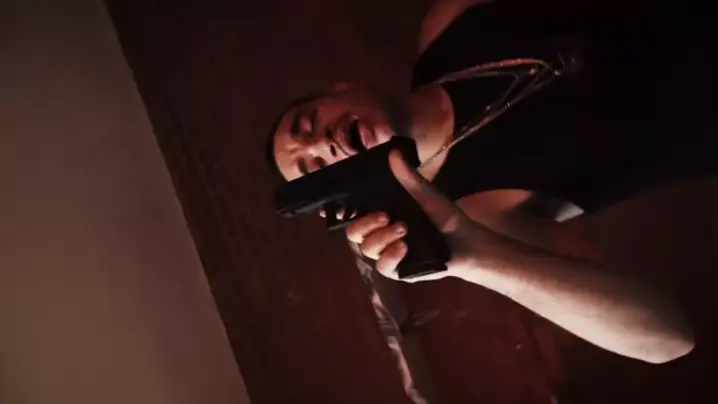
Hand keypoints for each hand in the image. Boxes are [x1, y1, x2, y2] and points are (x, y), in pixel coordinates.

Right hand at [346, 150, 493, 281]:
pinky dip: (390, 256)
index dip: (351, 213)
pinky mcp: (399, 271)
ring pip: (367, 250)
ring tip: (403, 229)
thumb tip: (393, 153)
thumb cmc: (445, 217)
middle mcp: (380, 235)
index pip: (355, 216)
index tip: (365, 206)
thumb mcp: (427, 194)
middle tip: (386, 216)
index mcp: (381, 217)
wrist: (467, 242)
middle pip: (354, 235)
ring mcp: (388, 254)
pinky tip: (404, 247)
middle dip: (366, 224)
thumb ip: (409, 178)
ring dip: (382, 238)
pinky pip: (383, 267)